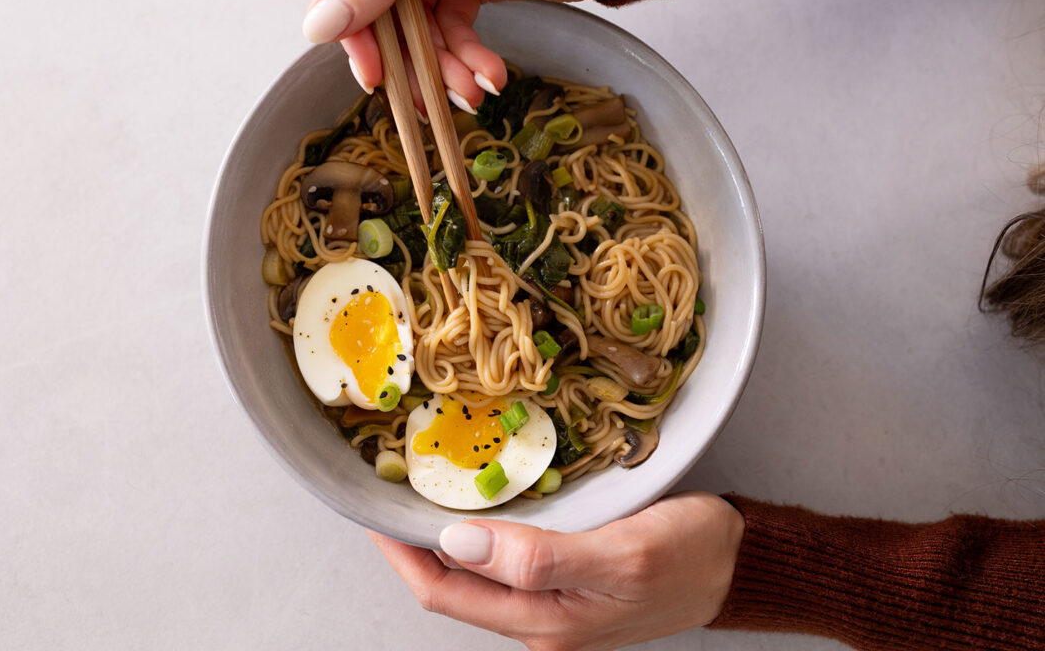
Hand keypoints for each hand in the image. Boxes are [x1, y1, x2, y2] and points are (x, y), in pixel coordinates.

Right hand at [305, 0, 642, 112]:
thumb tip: (319, 22)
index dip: (350, 23)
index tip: (369, 70)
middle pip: (381, 8)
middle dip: (406, 59)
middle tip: (418, 100)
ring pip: (420, 30)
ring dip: (443, 68)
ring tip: (470, 92)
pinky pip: (455, 33)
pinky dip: (470, 60)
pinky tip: (489, 77)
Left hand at [370, 492, 744, 650]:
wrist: (736, 565)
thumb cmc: (689, 555)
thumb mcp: (621, 551)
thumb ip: (539, 557)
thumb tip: (458, 545)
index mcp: (544, 622)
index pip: (445, 593)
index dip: (401, 553)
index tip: (376, 508)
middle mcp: (539, 622)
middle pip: (451, 588)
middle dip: (412, 545)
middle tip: (391, 489)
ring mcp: (552, 606)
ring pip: (475, 576)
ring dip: (443, 539)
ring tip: (422, 491)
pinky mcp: (566, 584)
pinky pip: (504, 565)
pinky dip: (481, 535)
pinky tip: (477, 505)